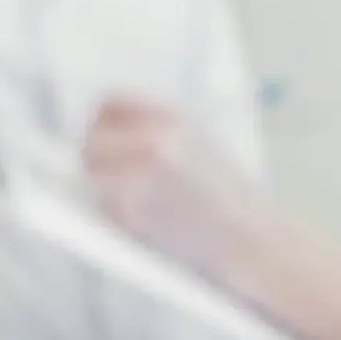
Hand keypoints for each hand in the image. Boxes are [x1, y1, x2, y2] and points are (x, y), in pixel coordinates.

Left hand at [82, 93, 268, 280]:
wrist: (249, 237)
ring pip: (91, 176)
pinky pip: (103, 206)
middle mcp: (153, 141)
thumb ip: (156, 129)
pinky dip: (115, 214)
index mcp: (173, 118)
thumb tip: (109, 131)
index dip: (102, 121)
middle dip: (95, 157)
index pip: (109, 102)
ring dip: (102, 187)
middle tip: (110, 173)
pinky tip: (146, 219)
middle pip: (91, 139)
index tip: (104, 135)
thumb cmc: (230, 195)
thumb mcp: (200, 141)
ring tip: (135, 199)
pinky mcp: (130, 211)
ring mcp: (139, 176)